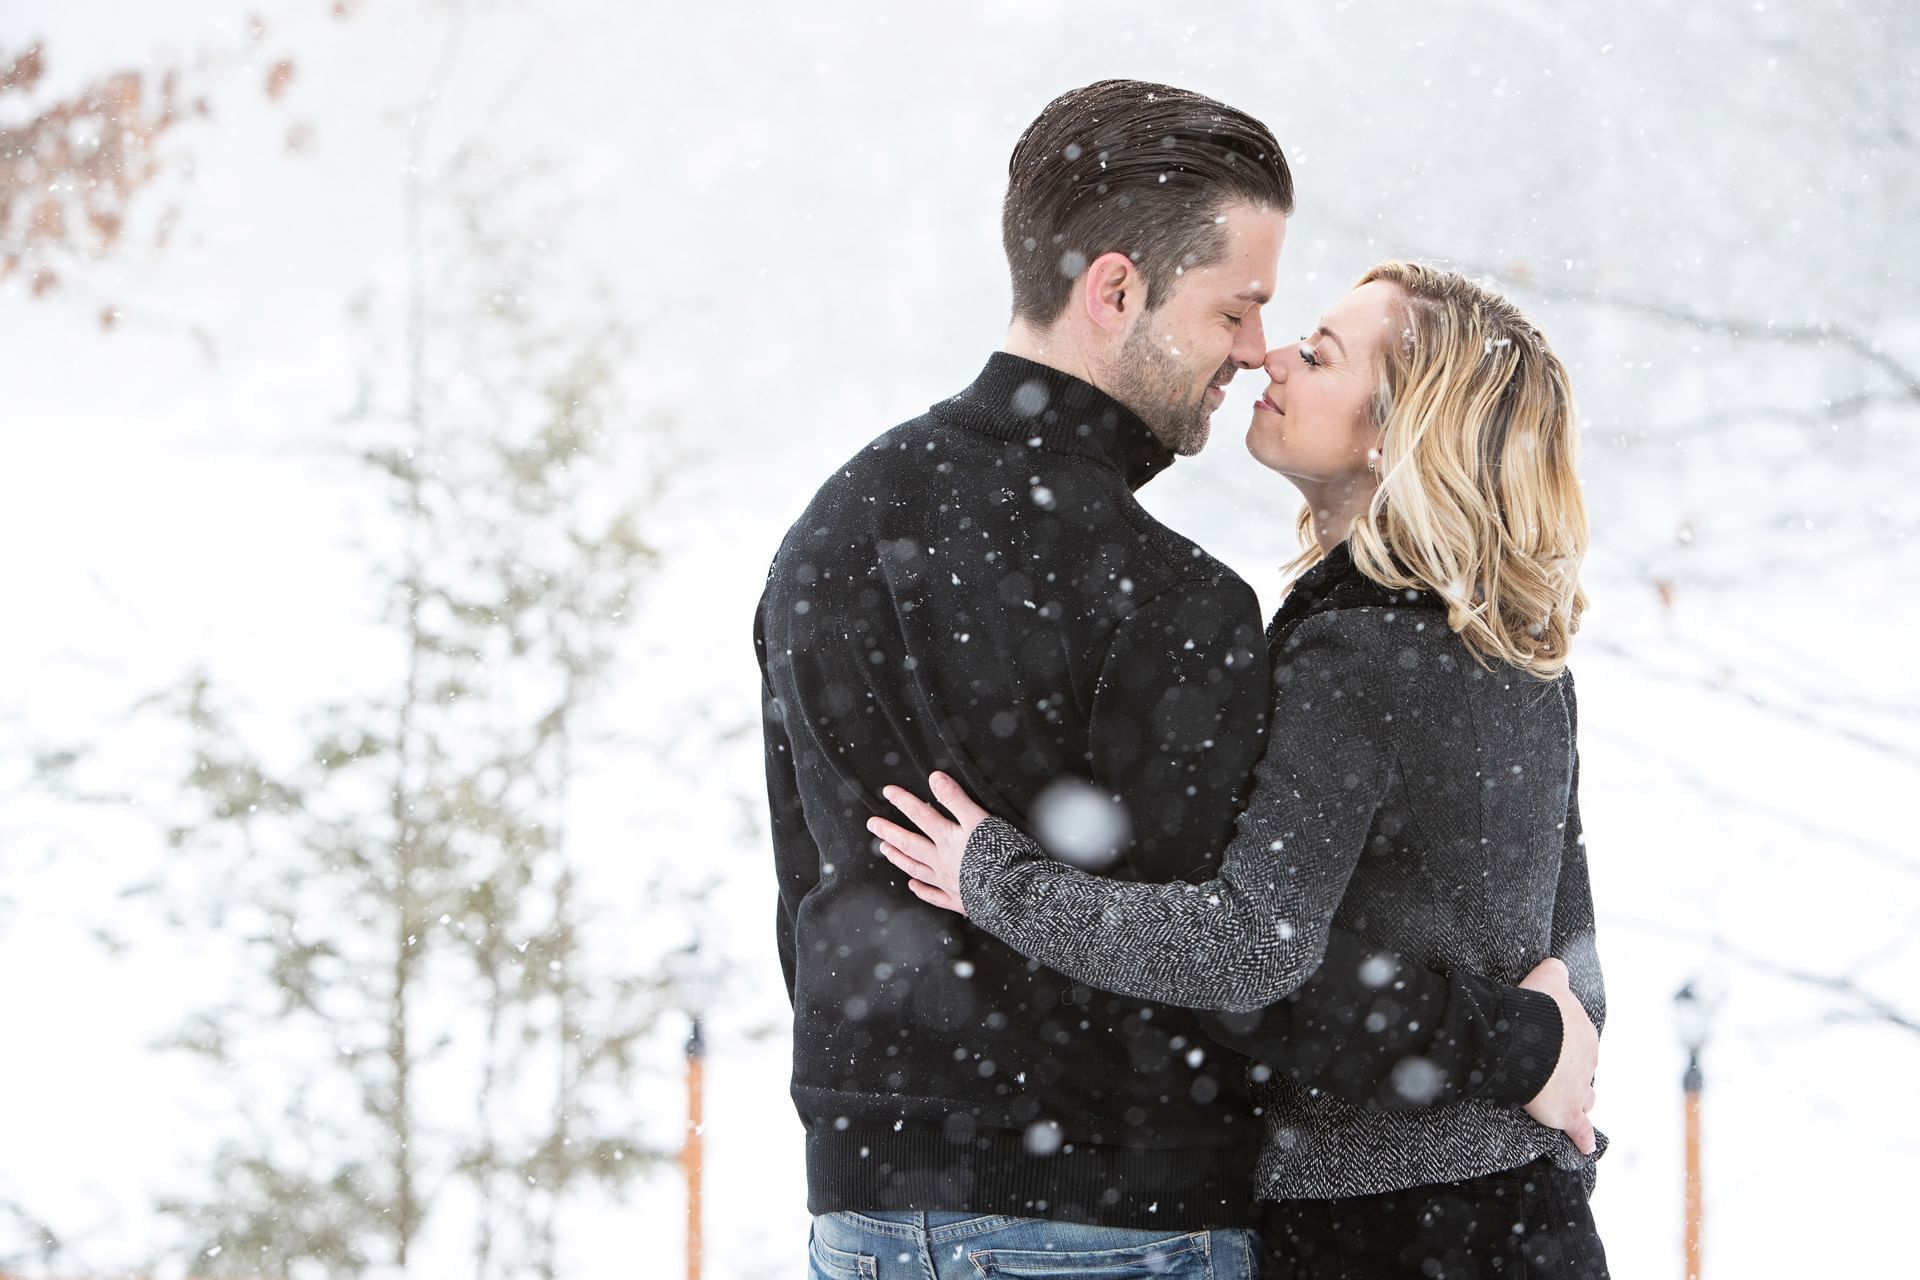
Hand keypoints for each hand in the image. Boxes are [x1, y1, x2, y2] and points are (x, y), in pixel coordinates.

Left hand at [866, 771, 990, 915]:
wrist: (1012, 894)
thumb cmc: (1001, 857)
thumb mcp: (980, 820)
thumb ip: (957, 800)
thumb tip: (935, 779)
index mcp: (949, 839)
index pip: (921, 816)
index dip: (904, 802)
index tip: (888, 793)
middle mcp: (943, 861)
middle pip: (911, 844)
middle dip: (890, 832)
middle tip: (873, 825)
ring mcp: (949, 882)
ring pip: (918, 868)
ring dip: (900, 858)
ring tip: (886, 849)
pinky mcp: (960, 900)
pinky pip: (936, 897)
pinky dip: (923, 891)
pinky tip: (913, 886)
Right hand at [1520, 956, 1599, 1153]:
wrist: (1530, 1038)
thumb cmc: (1536, 1007)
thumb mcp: (1548, 978)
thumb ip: (1555, 971)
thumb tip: (1558, 963)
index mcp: (1584, 1033)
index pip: (1579, 1040)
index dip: (1564, 1042)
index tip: (1551, 1043)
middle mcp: (1588, 1062)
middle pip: (1584, 1069)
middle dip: (1573, 1070)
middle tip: (1553, 1070)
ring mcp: (1580, 1088)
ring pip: (1586, 1097)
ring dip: (1580, 1100)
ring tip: (1568, 1102)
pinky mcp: (1567, 1112)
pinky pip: (1579, 1130)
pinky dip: (1583, 1138)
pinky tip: (1585, 1146)